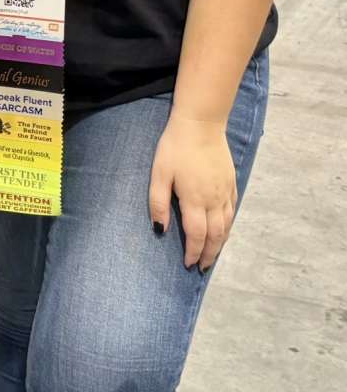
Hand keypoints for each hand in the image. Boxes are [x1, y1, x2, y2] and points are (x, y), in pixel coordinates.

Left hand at [149, 114, 236, 270]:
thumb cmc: (175, 147)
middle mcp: (214, 200)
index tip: (188, 265)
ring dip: (221, 243)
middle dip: (209, 254)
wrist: (201, 124)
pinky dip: (229, 225)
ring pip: (227, 225)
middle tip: (203, 268)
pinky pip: (233, 210)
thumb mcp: (159, 174)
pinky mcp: (231, 181)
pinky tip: (224, 228)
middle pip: (216, 235)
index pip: (196, 235)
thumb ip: (158, 203)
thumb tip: (160, 230)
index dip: (193, 252)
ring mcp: (226, 191)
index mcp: (195, 200)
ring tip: (213, 255)